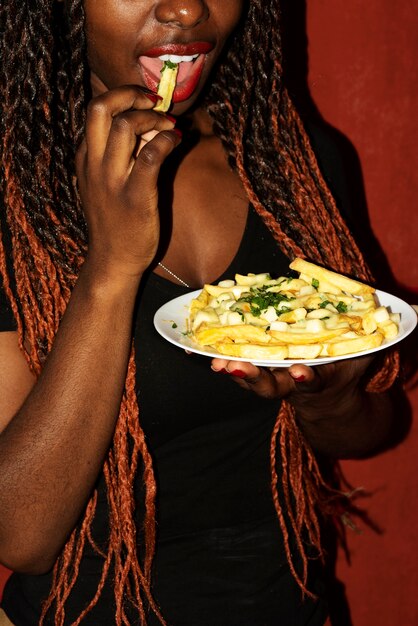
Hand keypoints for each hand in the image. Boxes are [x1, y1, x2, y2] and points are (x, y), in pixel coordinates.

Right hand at [75, 84, 180, 282]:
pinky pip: (151, 156)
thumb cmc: (115, 222)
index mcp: (86, 158)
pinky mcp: (135, 196)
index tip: (145, 102)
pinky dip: (167, 140)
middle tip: (155, 103)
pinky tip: (177, 141)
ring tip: (169, 125)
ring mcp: (112, 180)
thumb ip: (118, 154)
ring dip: (153, 118)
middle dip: (130, 95)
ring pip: (125, 126)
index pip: (95, 110)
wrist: (113, 261)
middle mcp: (94, 164)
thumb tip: (149, 126)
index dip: (122, 98)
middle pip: (99, 108)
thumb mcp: (104, 183)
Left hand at [211, 354, 373, 422]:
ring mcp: (270, 378)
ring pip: (249, 379)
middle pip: (269, 386)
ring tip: (215, 362)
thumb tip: (378, 319)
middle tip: (236, 367)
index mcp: (316, 381)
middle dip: (253, 377)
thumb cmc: (342, 372)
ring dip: (231, 370)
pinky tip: (203, 348)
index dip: (306, 377)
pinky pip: (237, 365)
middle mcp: (289, 383)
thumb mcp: (357, 361)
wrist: (327, 401)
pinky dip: (221, 359)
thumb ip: (363, 345)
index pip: (312, 381)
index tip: (301, 371)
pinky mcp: (256, 369)